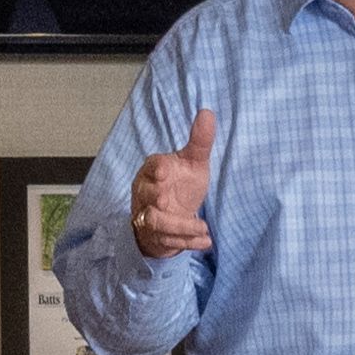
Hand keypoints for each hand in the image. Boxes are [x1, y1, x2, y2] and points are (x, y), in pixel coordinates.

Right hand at [133, 104, 221, 259]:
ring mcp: (149, 216)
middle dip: (157, 198)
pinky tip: (206, 242)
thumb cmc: (179, 184)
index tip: (165, 172)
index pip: (152, 165)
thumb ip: (200, 141)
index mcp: (153, 170)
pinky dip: (187, 242)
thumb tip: (208, 112)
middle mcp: (147, 193)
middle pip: (147, 195)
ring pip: (156, 222)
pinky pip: (168, 241)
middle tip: (168, 200)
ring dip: (180, 226)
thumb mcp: (193, 163)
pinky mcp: (157, 236)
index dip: (157, 168)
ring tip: (203, 229)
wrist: (172, 215)